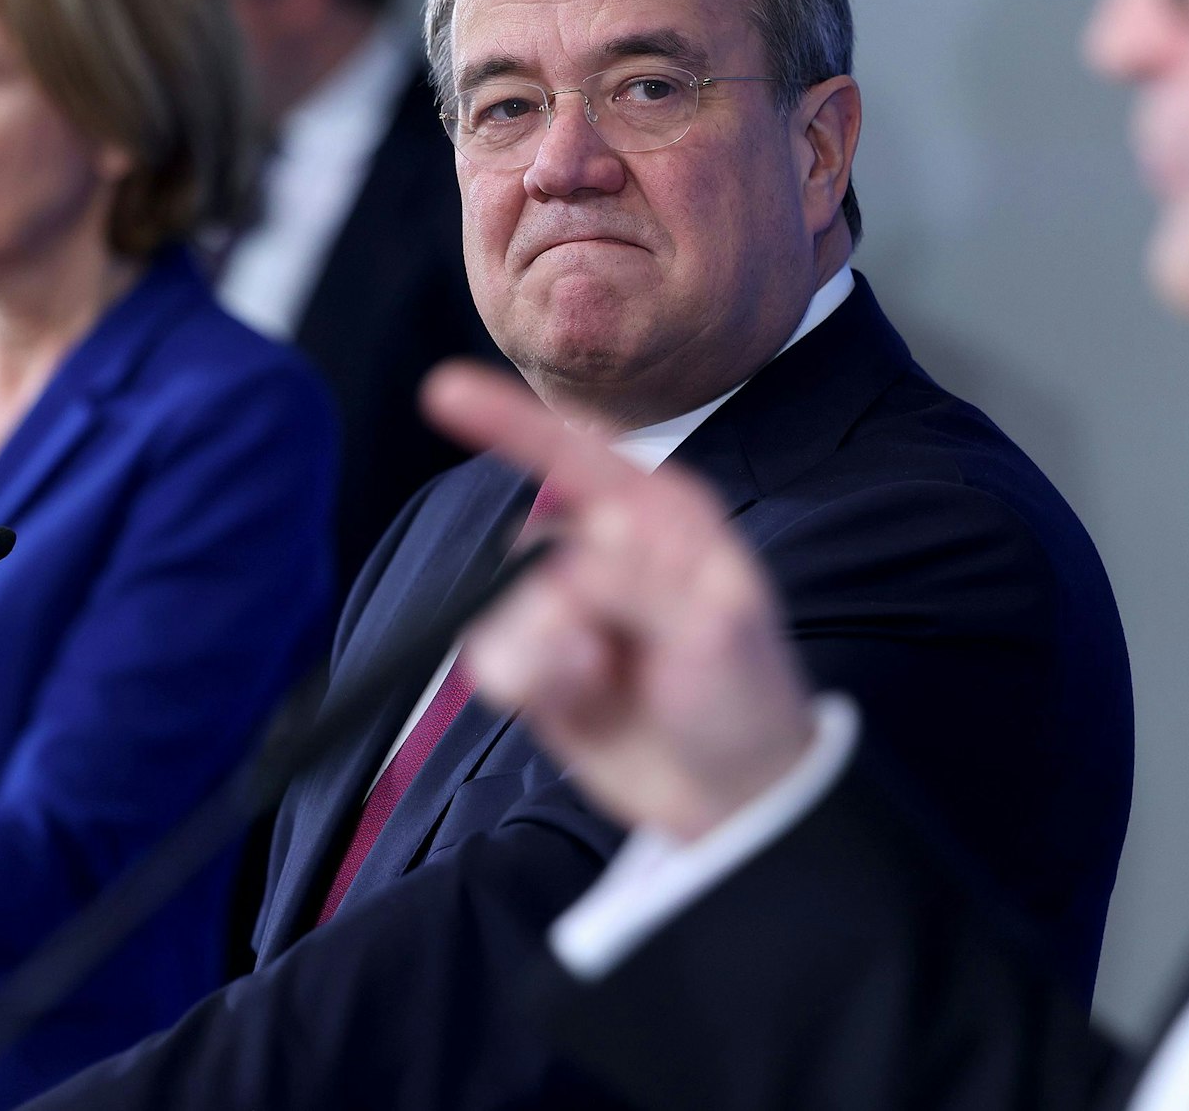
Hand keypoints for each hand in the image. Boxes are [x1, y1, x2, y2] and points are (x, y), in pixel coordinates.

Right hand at [422, 362, 818, 841]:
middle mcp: (607, 548)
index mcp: (661, 516)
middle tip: (605, 654)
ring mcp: (568, 605)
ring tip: (599, 680)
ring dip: (539, 651)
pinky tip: (580, 697)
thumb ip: (644, 583)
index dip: (509, 420)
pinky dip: (527, 680)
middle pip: (529, 544)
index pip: (576, 454)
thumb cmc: (744, 698)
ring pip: (503, 604)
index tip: (444, 391)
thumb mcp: (716, 632)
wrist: (733, 797)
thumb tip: (579, 551)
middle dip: (551, 605)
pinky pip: (492, 652)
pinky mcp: (538, 659)